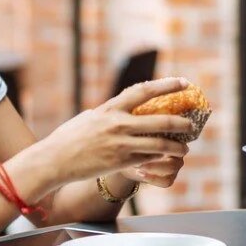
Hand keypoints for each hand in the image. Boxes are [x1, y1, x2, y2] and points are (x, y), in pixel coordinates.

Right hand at [31, 78, 194, 186]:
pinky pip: (147, 159)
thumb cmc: (68, 138)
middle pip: (160, 120)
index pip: (144, 91)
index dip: (166, 85)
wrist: (53, 161)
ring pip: (159, 144)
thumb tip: (122, 108)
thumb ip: (109, 113)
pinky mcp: (120, 163)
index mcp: (111, 108)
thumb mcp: (89, 118)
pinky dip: (159, 158)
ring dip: (176, 146)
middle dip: (180, 122)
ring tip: (185, 149)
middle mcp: (118, 124)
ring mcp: (120, 145)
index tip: (183, 83)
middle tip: (191, 123)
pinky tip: (166, 159)